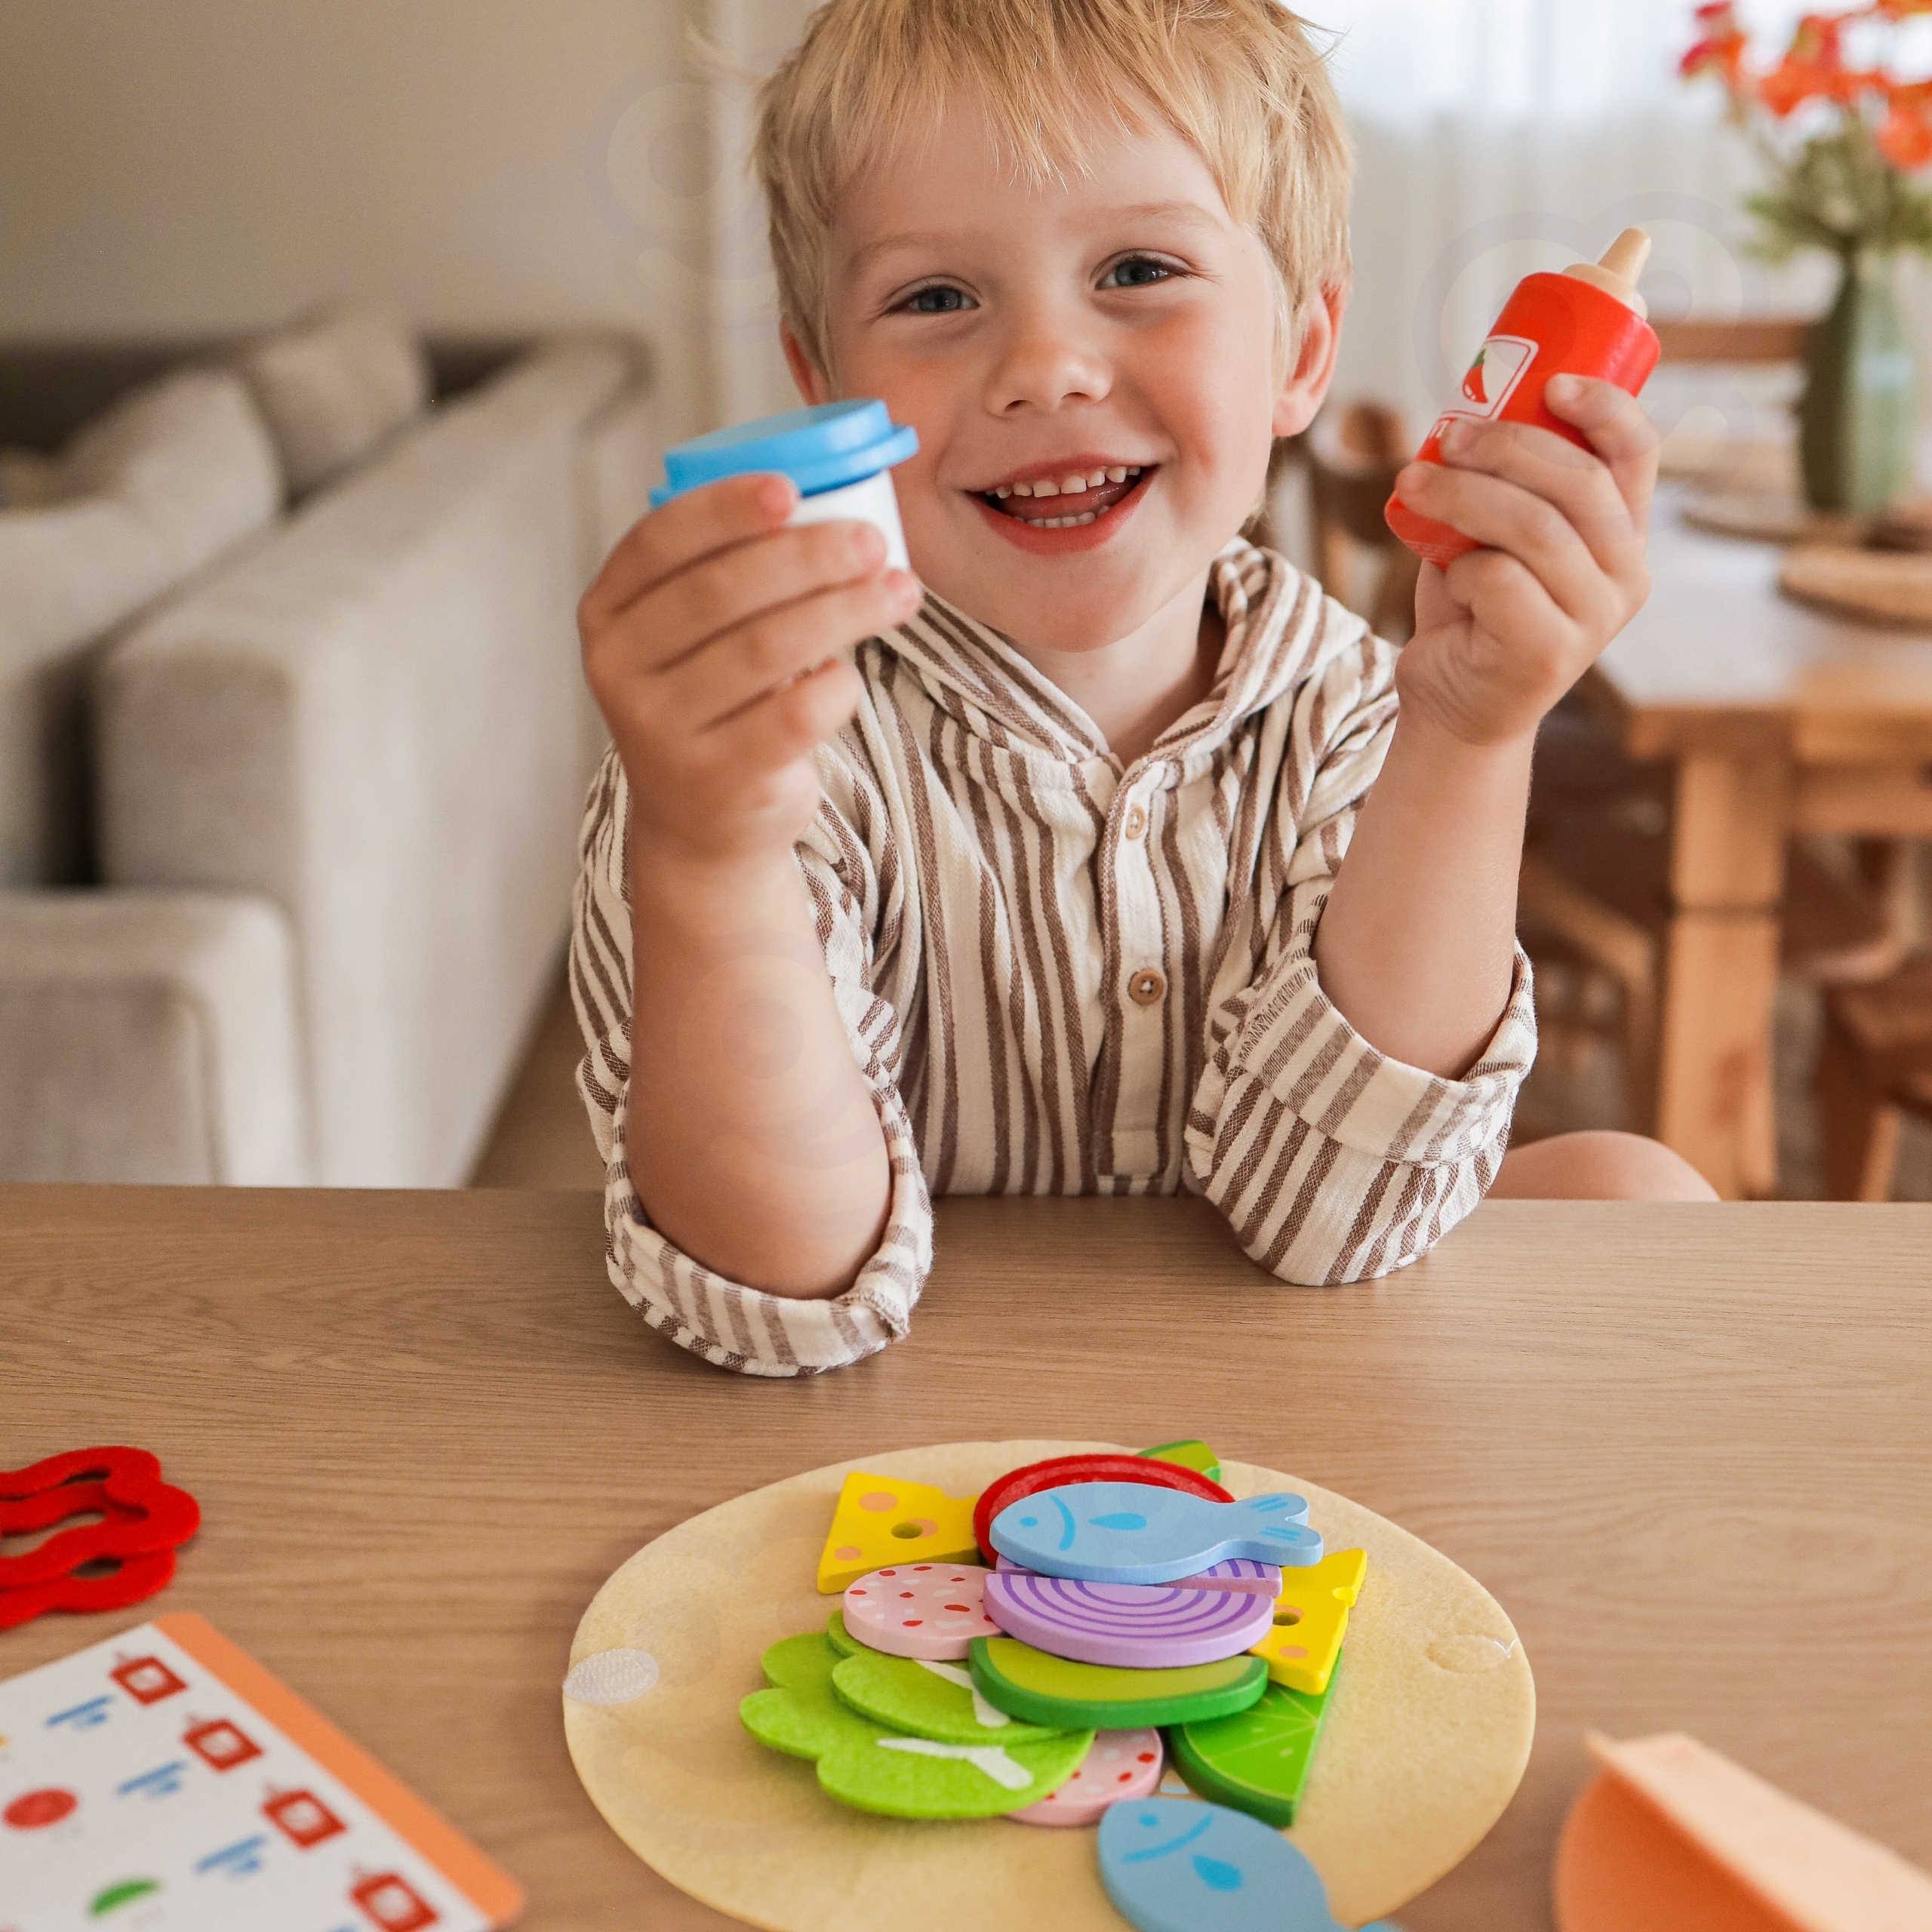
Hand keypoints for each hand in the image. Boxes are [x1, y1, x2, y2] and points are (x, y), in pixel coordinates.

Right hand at [579, 472, 921, 870]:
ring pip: (766, 649)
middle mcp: (621, 670)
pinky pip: (794, 715)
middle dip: (808, 557)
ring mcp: (663, 729)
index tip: (789, 487)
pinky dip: (837, 686)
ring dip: (844, 611)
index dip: (725, 508)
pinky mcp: (719, 779)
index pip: (660, 540)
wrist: (702, 826)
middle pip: (722, 591)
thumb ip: (734, 571)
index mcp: (608, 612)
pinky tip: (850, 674)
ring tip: (899, 591)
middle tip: (871, 541)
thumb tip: (833, 507)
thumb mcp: (696, 636)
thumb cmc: (716, 702)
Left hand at [1388, 373, 1658, 746]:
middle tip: (1448, 437)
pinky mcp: (1548, 653)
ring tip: (1414, 482)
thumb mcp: (1494, 534)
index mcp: (1623, 534)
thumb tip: (1471, 409)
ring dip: (1465, 495)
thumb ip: (1505, 484)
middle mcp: (1625, 575)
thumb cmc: (1473, 609)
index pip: (1636, 454)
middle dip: (1507, 447)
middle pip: (1579, 484)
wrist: (1452, 705)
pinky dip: (1462, 568)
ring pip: (1535, 529)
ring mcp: (1594, 618)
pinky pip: (1501, 580)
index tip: (1553, 381)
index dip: (1604, 408)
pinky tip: (1449, 579)